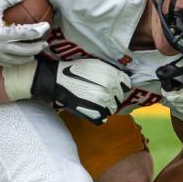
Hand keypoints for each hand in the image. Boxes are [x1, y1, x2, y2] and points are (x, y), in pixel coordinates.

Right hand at [0, 0, 49, 65]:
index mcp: (1, 33)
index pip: (26, 33)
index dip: (38, 30)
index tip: (46, 26)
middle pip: (24, 50)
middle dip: (37, 48)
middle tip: (45, 43)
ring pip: (16, 60)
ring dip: (28, 57)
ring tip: (35, 53)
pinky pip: (5, 63)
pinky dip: (15, 62)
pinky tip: (20, 59)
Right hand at [3, 57, 130, 123]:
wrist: (56, 81)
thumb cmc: (74, 70)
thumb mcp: (95, 63)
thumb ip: (111, 70)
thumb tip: (122, 78)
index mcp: (111, 76)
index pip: (126, 84)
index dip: (121, 85)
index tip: (114, 86)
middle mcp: (110, 89)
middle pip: (120, 97)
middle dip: (113, 96)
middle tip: (101, 93)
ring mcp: (102, 103)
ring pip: (112, 109)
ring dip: (106, 106)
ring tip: (95, 102)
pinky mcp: (94, 113)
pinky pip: (103, 118)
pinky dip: (99, 116)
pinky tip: (92, 110)